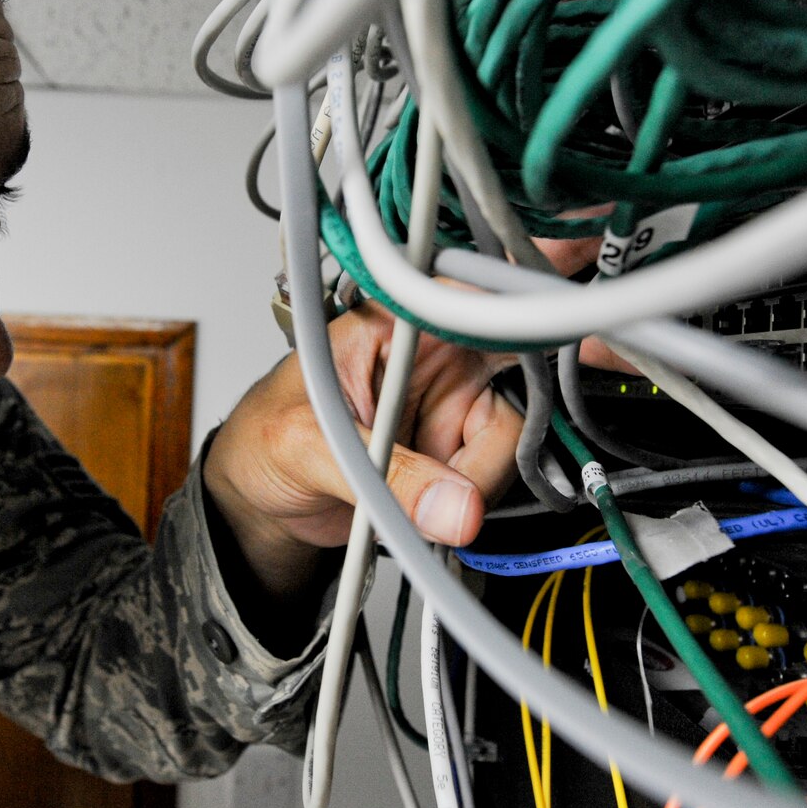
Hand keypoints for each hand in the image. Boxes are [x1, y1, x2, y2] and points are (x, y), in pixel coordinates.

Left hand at [203, 301, 521, 597]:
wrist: (260, 499)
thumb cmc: (263, 441)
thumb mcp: (305, 446)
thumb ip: (381, 475)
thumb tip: (454, 507)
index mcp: (392, 321)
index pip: (472, 296)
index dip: (518, 308)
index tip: (546, 334)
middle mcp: (433, 354)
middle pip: (513, 372)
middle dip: (490, 436)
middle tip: (458, 484)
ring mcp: (451, 404)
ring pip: (508, 436)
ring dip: (472, 484)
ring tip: (411, 503)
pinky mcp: (457, 452)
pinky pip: (493, 478)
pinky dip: (468, 506)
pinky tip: (423, 511)